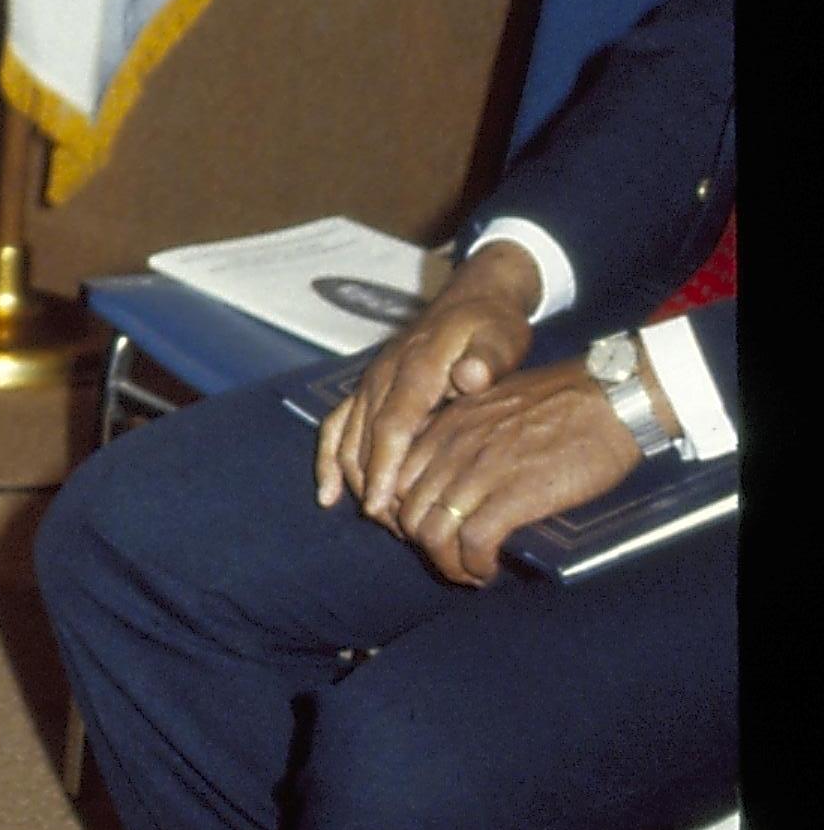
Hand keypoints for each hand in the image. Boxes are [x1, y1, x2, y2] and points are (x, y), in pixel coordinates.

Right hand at [315, 241, 539, 521]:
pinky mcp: (366, 387)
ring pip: (347, 437)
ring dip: (356, 481)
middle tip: (398, 531)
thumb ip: (487, 357)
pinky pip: (336, 425)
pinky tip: (328, 495)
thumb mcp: (501, 336)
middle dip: (371, 487)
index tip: (379, 507)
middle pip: (364, 438)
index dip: (383, 467)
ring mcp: (370, 381)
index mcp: (416, 365)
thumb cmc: (491, 325)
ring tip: (382, 522)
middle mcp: (383, 374)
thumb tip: (469, 376)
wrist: (472, 298)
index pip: (392, 423)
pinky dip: (329, 460)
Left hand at [382, 358, 645, 586]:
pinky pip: (473, 542)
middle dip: (427, 547)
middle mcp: (453, 445)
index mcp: (447, 423)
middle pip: (409, 514)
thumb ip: (467, 436)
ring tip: (472, 572)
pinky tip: (490, 569)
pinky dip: (475, 565)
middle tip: (455, 560)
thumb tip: (459, 478)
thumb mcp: (494, 407)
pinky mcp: (514, 494)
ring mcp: (481, 469)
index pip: (397, 480)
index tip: (435, 532)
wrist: (609, 398)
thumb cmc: (562, 402)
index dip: (409, 517)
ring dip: (449, 564)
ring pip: (433, 533)